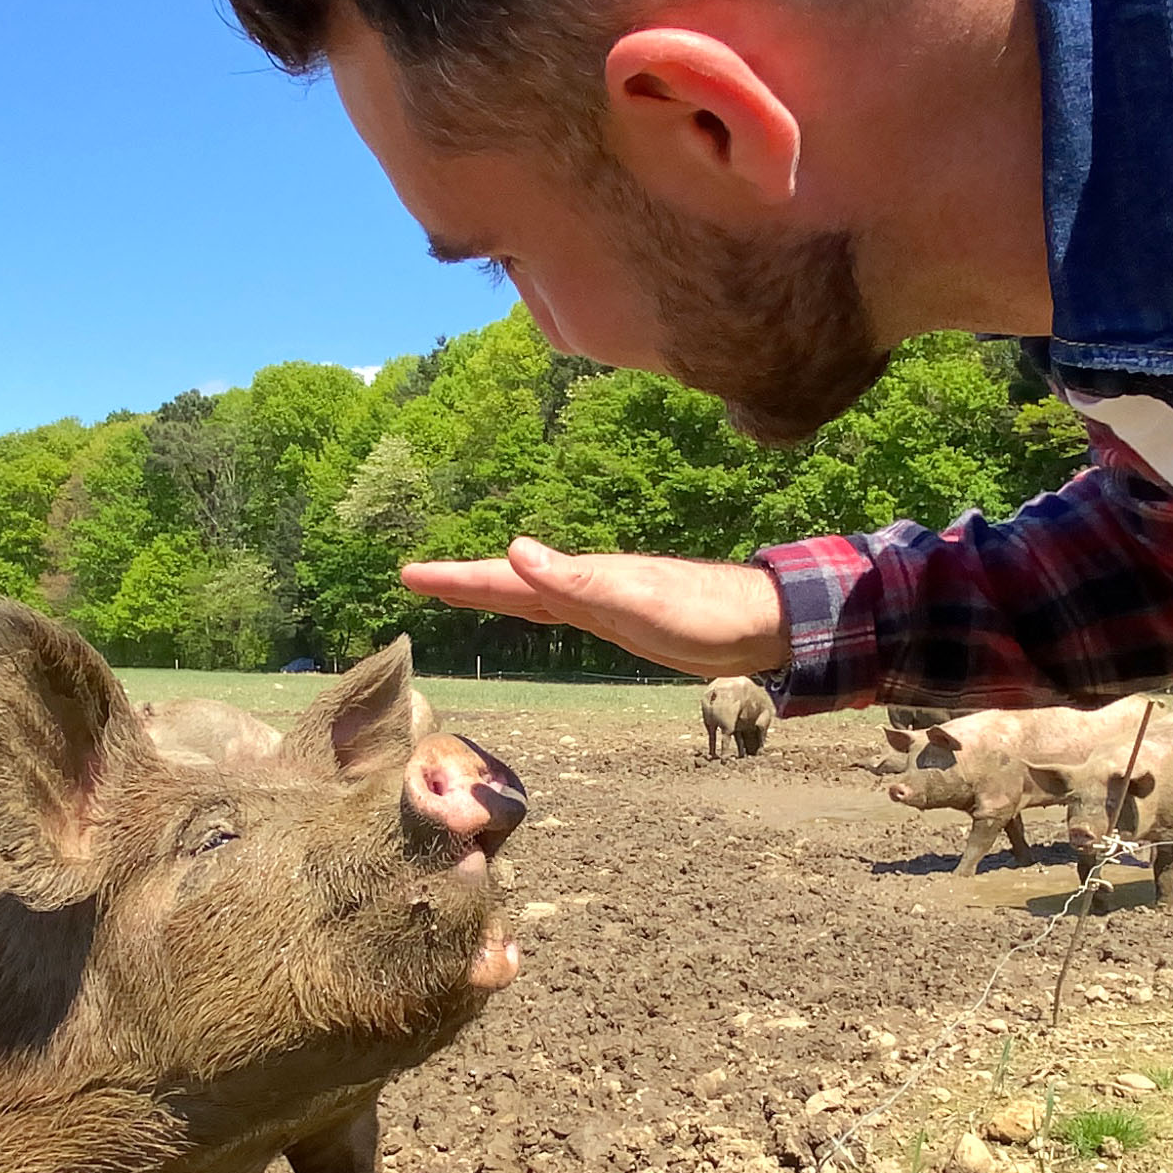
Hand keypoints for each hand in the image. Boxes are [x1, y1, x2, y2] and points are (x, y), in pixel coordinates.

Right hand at [401, 538, 791, 678]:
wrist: (762, 621)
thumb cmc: (706, 615)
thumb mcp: (638, 603)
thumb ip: (578, 582)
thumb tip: (515, 551)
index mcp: (582, 580)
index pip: (506, 578)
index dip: (458, 579)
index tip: (410, 574)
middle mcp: (586, 584)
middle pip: (511, 582)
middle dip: (462, 581)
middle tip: (413, 577)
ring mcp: (603, 600)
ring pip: (531, 595)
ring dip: (492, 592)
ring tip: (455, 588)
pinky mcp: (621, 619)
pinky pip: (558, 610)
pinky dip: (532, 607)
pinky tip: (532, 607)